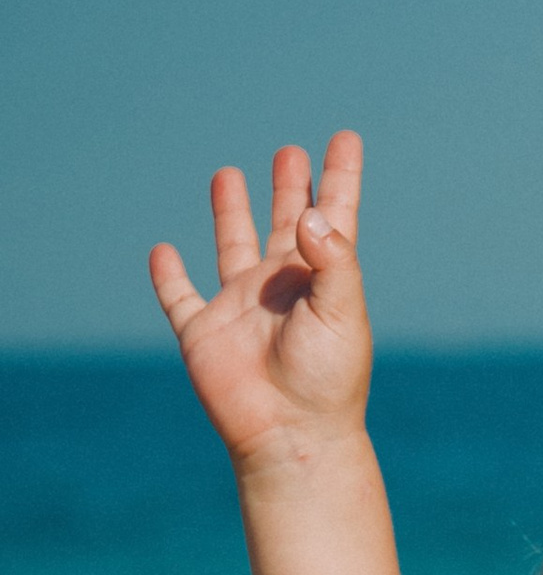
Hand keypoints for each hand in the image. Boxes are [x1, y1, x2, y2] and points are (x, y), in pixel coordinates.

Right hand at [149, 136, 372, 470]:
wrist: (291, 436)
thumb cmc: (327, 380)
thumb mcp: (341, 312)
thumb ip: (331, 259)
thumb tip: (309, 213)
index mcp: (319, 279)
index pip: (332, 216)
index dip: (340, 176)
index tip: (347, 138)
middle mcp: (280, 288)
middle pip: (282, 224)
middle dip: (288, 188)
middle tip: (291, 152)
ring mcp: (240, 308)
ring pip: (232, 247)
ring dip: (230, 212)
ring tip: (228, 174)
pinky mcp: (203, 333)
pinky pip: (179, 298)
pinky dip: (167, 276)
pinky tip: (163, 253)